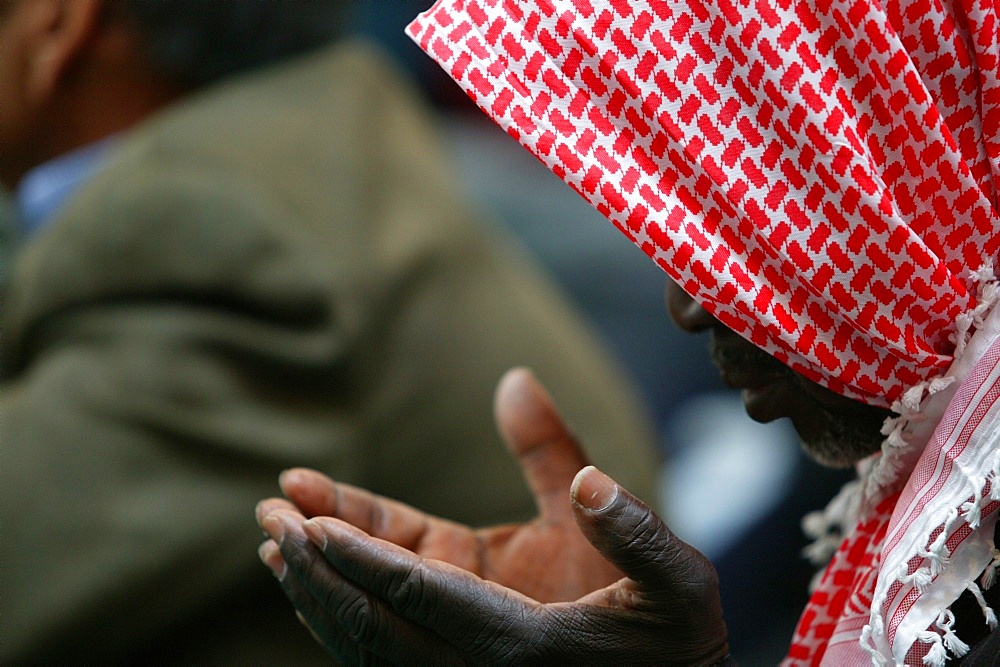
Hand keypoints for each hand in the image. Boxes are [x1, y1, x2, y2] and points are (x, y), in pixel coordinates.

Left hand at [257, 368, 729, 663]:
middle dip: (318, 572)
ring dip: (316, 591)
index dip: (363, 560)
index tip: (309, 520)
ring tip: (274, 534)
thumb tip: (540, 404)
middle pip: (375, 625)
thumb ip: (625, 511)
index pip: (423, 597)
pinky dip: (338, 611)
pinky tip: (307, 570)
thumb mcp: (672, 572)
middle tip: (271, 514)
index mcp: (522, 644)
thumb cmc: (677, 642)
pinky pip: (383, 648)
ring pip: (368, 644)